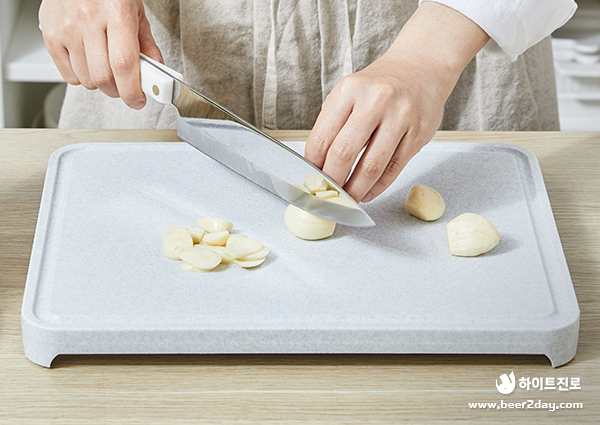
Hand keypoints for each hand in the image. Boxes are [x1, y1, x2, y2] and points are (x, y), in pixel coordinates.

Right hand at [39, 0, 161, 108]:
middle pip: (103, 78)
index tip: (138, 101)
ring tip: (106, 67)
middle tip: (125, 85)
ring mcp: (66, 28)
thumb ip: (147, 45)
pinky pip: (68, 75)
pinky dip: (82, 78)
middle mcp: (88, 19)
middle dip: (118, 90)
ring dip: (100, 84)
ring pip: (86, 80)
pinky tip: (89, 63)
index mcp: (116, 12)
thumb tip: (156, 75)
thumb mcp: (136, 12)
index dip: (132, 90)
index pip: (124, 65)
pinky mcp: (50, 34)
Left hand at [304, 1, 489, 202]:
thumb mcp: (349, 93)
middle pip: (344, 153)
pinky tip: (368, 192)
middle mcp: (376, 101)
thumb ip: (332, 125)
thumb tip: (317, 166)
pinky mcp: (418, 134)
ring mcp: (400, 117)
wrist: (421, 67)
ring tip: (348, 197)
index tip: (311, 178)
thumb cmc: (379, 86)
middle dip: (332, 180)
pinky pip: (394, 168)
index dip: (313, 165)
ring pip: (372, 166)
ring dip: (356, 189)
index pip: (322, 137)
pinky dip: (378, 186)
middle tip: (328, 192)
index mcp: (350, 90)